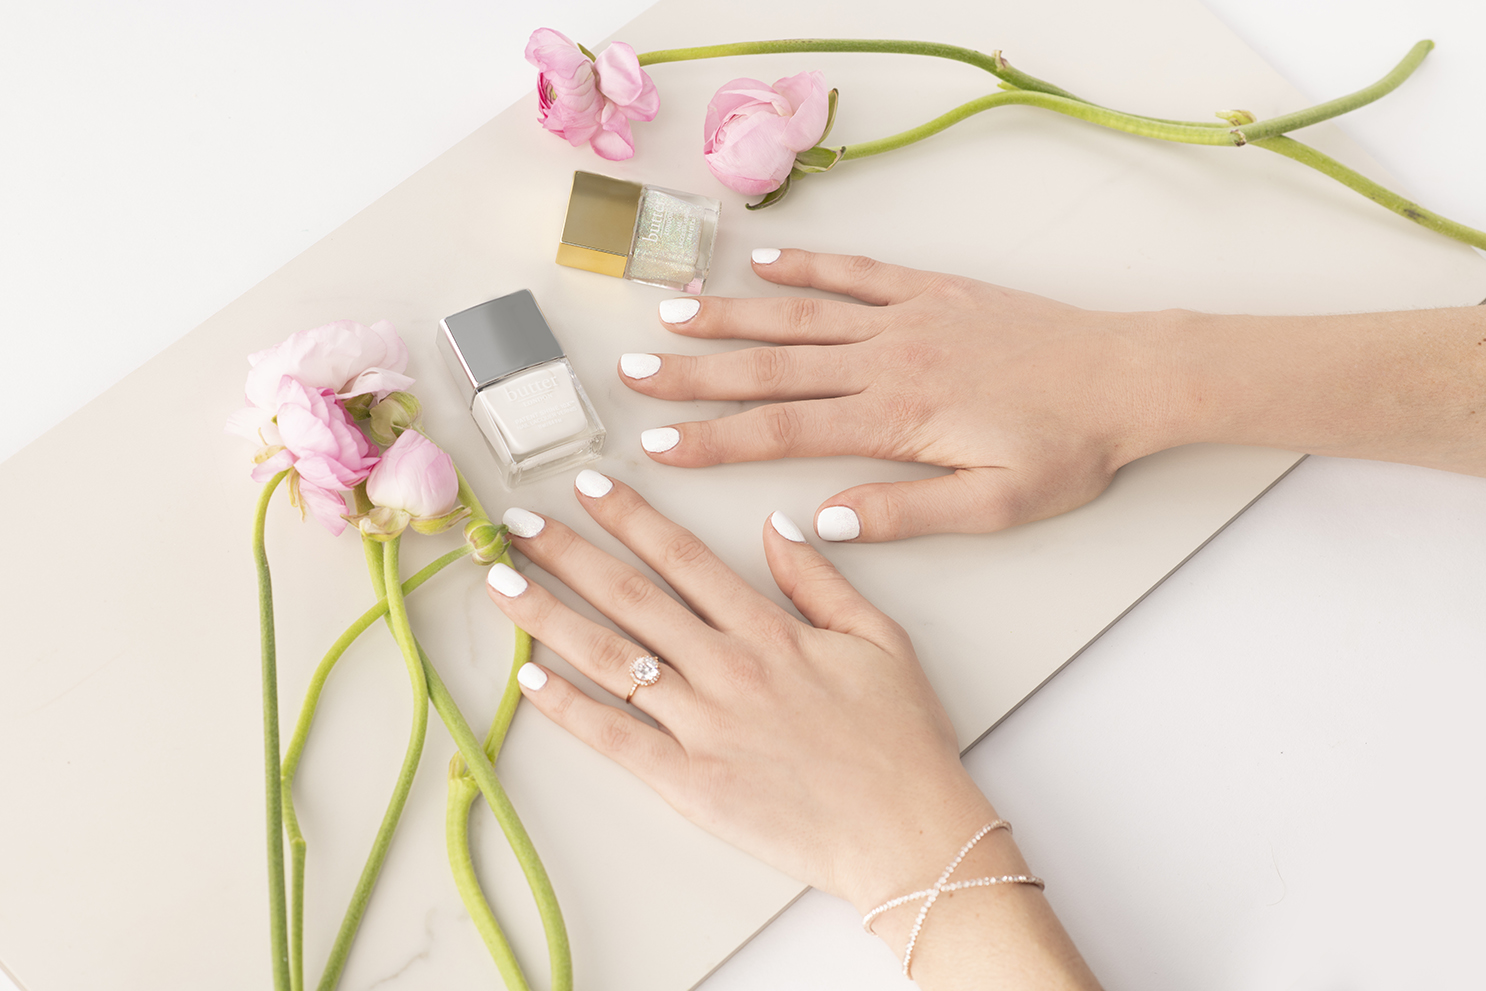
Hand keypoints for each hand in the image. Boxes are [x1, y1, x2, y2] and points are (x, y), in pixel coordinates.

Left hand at [487, 474, 1098, 987]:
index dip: (630, 517)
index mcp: (771, 632)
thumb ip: (821, 581)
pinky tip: (528, 678)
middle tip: (517, 523)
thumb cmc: (902, 744)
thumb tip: (777, 525)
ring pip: (611, 659)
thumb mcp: (882, 640)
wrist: (908, 835)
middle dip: (568, 554)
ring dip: (548, 616)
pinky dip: (567, 709)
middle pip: (632, 597)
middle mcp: (727, 669)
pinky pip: (615, 739)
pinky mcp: (689, 783)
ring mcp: (703, 726)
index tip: (587, 487)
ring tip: (500, 583)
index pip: (684, 558)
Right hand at [621, 249, 1185, 541]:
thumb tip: (823, 520)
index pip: (782, 430)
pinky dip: (806, 267)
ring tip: (671, 313)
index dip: (712, 441)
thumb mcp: (995, 505)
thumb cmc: (1068, 448)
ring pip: (800, 316)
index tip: (657, 445)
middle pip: (771, 367)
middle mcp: (888, 358)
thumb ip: (906, 513)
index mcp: (895, 418)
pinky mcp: (932, 291)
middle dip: (695, 372)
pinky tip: (762, 264)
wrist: (1129, 377)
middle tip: (633, 372)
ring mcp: (907, 317)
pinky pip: (856, 273)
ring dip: (732, 315)